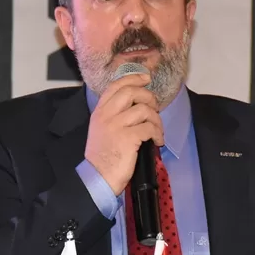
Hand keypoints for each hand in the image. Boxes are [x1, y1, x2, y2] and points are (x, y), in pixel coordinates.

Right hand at [85, 71, 164, 195]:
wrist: (97, 177)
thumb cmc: (102, 156)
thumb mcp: (101, 130)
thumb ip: (113, 115)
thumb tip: (135, 105)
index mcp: (100, 112)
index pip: (116, 86)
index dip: (133, 78)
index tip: (145, 78)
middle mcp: (107, 115)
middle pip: (132, 92)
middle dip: (148, 97)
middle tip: (154, 108)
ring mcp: (117, 126)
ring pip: (144, 110)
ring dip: (156, 119)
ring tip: (157, 131)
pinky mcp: (128, 138)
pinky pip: (149, 127)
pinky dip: (157, 134)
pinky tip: (157, 141)